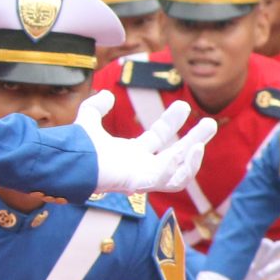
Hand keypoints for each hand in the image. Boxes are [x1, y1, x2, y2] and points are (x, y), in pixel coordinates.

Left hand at [75, 92, 216, 195]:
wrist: (69, 161)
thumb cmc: (77, 148)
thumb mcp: (88, 121)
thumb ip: (95, 108)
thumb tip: (107, 94)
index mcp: (131, 152)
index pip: (160, 137)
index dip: (172, 121)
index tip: (184, 106)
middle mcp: (141, 166)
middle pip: (177, 154)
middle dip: (195, 139)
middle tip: (211, 122)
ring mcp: (143, 177)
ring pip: (179, 173)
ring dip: (192, 159)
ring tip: (201, 144)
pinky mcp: (141, 185)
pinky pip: (167, 182)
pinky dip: (175, 169)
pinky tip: (181, 154)